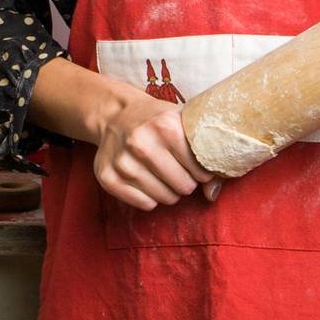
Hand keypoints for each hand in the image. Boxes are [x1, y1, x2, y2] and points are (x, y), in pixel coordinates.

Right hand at [93, 88, 222, 210]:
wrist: (115, 115)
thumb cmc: (156, 121)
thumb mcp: (182, 124)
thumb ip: (204, 155)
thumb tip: (212, 195)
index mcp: (165, 125)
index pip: (200, 169)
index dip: (203, 171)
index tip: (197, 166)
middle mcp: (141, 143)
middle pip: (184, 187)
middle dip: (186, 182)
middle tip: (179, 170)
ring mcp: (122, 162)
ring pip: (165, 198)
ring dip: (169, 191)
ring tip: (163, 175)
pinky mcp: (107, 177)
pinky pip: (145, 204)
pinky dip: (151, 197)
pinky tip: (147, 180)